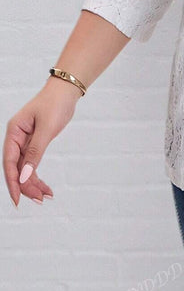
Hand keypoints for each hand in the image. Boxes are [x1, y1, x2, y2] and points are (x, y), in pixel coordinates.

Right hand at [3, 76, 81, 207]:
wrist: (66, 90)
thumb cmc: (55, 103)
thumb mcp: (46, 129)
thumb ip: (35, 152)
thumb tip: (25, 175)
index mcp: (14, 132)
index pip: (9, 162)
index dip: (12, 182)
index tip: (18, 199)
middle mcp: (17, 137)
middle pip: (17, 167)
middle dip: (26, 185)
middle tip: (39, 200)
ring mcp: (25, 140)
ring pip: (25, 168)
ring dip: (33, 183)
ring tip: (45, 196)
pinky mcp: (35, 142)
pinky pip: (33, 162)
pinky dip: (38, 174)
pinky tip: (45, 187)